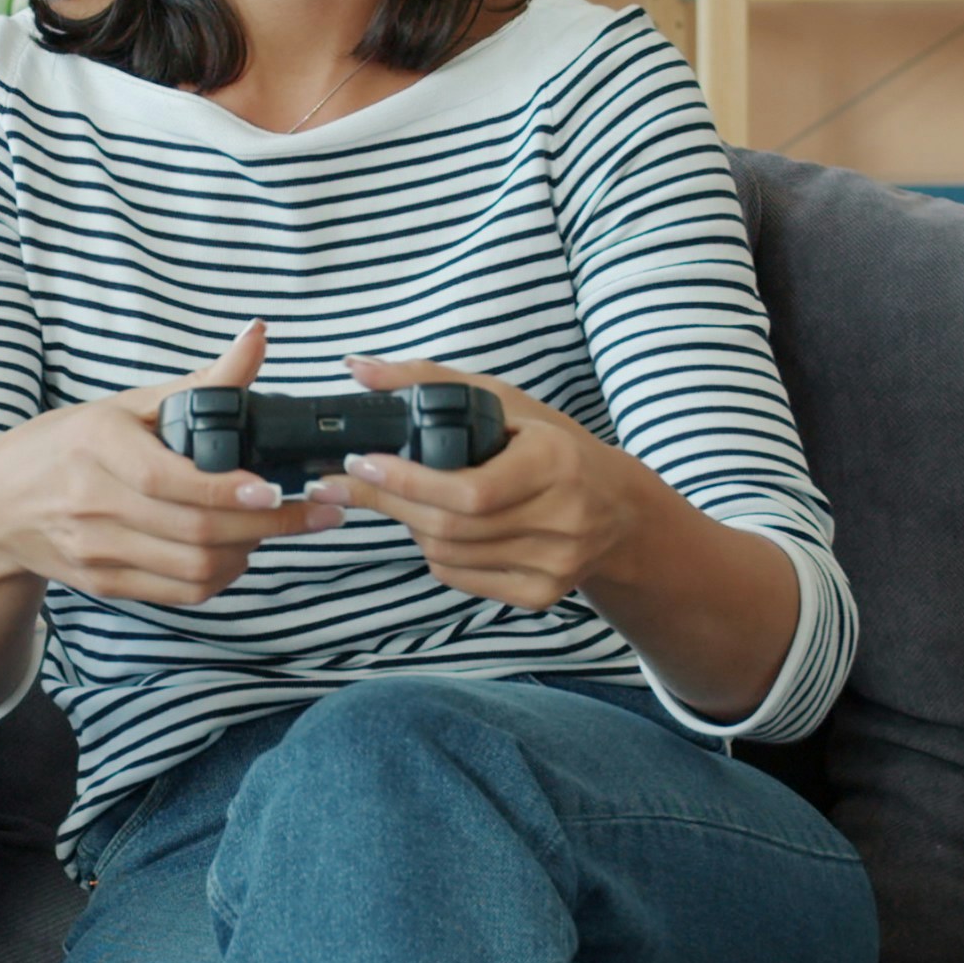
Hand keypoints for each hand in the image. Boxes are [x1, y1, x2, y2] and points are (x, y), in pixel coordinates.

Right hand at [0, 322, 340, 606]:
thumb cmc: (65, 446)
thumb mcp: (125, 405)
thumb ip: (200, 381)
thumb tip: (258, 337)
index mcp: (96, 447)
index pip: (169, 480)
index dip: (229, 491)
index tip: (277, 489)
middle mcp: (91, 503)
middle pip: (193, 531)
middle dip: (267, 526)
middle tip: (315, 512)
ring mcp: (96, 550)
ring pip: (192, 569)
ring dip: (249, 553)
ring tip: (278, 527)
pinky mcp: (104, 583)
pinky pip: (178, 592)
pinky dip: (220, 577)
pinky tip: (239, 552)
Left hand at [305, 355, 662, 610]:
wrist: (617, 508)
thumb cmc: (553, 447)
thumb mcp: (504, 401)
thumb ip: (429, 381)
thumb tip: (357, 368)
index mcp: (555, 464)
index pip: (468, 490)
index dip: (407, 481)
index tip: (359, 460)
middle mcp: (561, 520)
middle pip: (449, 527)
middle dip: (387, 501)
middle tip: (346, 481)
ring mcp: (553, 565)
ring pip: (447, 555)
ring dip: (407, 524)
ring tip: (398, 497)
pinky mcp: (540, 594)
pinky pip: (460, 577)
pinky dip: (434, 551)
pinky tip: (434, 525)